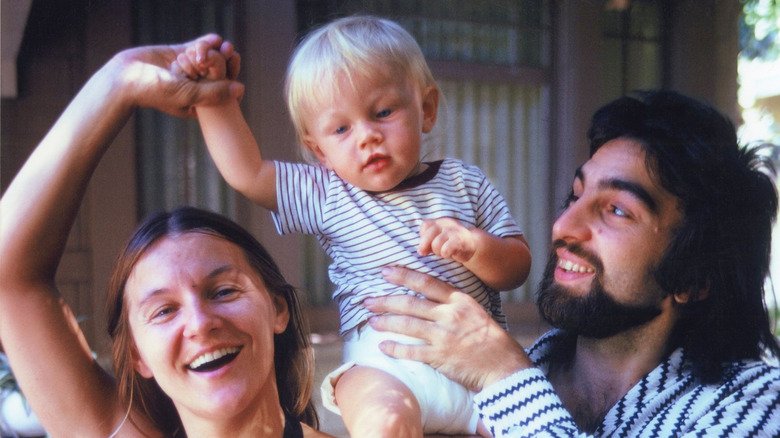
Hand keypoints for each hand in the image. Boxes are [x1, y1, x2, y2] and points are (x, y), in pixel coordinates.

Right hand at [112, 34, 242, 117]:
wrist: (124, 77)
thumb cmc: (155, 92)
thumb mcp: (188, 95)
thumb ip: (214, 93)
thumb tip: (241, 89)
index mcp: (200, 103)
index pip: (223, 92)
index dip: (233, 78)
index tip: (235, 67)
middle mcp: (195, 87)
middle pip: (218, 73)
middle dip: (226, 61)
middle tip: (231, 52)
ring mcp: (187, 70)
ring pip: (208, 58)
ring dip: (214, 51)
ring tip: (221, 45)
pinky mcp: (178, 55)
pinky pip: (197, 48)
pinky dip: (206, 43)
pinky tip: (214, 39)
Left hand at [364, 267, 531, 390]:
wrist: (505, 368)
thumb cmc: (492, 340)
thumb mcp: (477, 312)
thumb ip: (454, 304)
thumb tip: (430, 297)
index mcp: (460, 300)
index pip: (426, 283)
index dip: (404, 276)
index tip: (385, 271)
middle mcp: (450, 315)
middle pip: (410, 303)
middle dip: (386, 300)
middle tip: (368, 300)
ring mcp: (444, 336)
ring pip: (407, 325)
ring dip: (386, 322)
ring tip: (371, 320)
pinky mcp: (440, 357)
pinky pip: (411, 351)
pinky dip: (395, 349)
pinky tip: (383, 346)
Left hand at [418, 218, 475, 262]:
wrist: (472, 243)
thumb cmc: (451, 242)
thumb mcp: (437, 239)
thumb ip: (427, 243)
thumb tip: (420, 251)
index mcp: (439, 221)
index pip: (426, 225)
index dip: (424, 237)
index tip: (428, 244)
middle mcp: (446, 223)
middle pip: (428, 234)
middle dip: (426, 246)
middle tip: (432, 251)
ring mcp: (453, 231)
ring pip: (436, 244)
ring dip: (438, 251)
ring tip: (444, 251)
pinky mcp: (459, 241)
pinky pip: (445, 250)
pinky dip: (445, 254)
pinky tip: (450, 254)